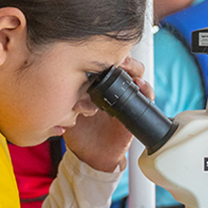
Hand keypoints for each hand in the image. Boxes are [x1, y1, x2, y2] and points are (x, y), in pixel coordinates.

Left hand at [64, 57, 152, 171]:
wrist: (92, 156)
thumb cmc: (79, 134)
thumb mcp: (66, 114)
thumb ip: (65, 100)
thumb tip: (61, 88)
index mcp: (94, 86)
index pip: (103, 63)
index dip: (104, 55)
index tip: (101, 51)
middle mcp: (111, 90)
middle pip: (123, 64)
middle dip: (123, 58)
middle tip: (119, 59)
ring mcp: (124, 99)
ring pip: (136, 76)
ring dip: (135, 70)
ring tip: (130, 69)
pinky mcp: (134, 111)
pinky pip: (145, 98)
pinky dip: (146, 90)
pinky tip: (141, 86)